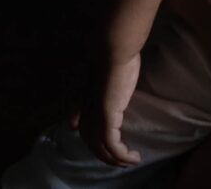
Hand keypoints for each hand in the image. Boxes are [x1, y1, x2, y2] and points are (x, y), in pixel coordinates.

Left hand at [81, 49, 143, 168]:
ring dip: (114, 158)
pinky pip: (112, 144)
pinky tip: (134, 157)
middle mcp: (85, 109)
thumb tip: (90, 94)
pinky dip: (122, 154)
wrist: (111, 48)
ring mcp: (94, 114)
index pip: (77, 120)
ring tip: (129, 162)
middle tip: (119, 159)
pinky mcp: (106, 117)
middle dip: (102, 153)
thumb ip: (96, 79)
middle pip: (89, 139)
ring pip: (100, 146)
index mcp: (82, 96)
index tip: (106, 138)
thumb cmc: (110, 53)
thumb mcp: (102, 68)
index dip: (88, 132)